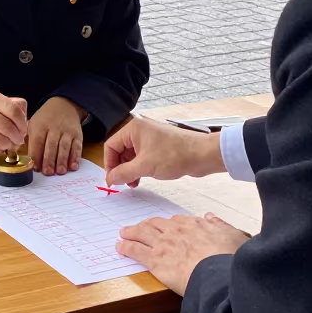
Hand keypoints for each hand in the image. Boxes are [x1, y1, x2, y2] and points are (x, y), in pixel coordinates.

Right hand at [0, 90, 27, 155]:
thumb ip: (13, 105)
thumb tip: (25, 119)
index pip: (14, 111)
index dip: (23, 123)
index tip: (23, 130)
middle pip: (8, 127)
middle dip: (17, 137)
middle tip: (18, 140)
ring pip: (0, 140)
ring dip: (8, 145)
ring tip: (9, 144)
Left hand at [28, 96, 84, 175]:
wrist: (64, 105)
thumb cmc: (45, 118)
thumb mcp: (33, 123)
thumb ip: (30, 139)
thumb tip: (26, 159)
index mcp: (40, 125)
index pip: (37, 141)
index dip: (36, 155)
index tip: (35, 168)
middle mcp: (54, 127)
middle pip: (51, 145)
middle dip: (49, 160)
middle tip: (48, 172)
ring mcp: (67, 131)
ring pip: (64, 146)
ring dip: (62, 160)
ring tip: (60, 172)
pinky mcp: (77, 134)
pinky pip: (77, 146)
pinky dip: (75, 157)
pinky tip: (73, 166)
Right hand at [104, 115, 224, 187]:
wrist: (202, 154)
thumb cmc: (175, 155)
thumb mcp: (145, 166)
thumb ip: (123, 173)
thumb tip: (110, 179)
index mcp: (133, 129)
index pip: (111, 146)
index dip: (109, 164)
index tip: (112, 180)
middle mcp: (140, 131)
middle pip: (120, 150)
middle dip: (120, 168)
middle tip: (124, 183)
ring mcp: (150, 138)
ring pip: (131, 155)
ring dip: (130, 170)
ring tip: (134, 183)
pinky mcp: (159, 146)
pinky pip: (142, 157)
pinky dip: (140, 168)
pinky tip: (143, 178)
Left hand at [118, 214, 249, 295]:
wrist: (219, 273)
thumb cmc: (230, 258)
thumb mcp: (235, 235)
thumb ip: (221, 225)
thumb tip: (212, 217)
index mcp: (196, 225)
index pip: (178, 221)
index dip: (170, 224)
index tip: (167, 226)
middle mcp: (177, 231)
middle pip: (157, 224)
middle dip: (147, 224)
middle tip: (140, 226)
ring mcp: (164, 244)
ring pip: (143, 233)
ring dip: (131, 232)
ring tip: (124, 233)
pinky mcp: (155, 261)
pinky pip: (136, 250)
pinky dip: (126, 246)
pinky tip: (120, 246)